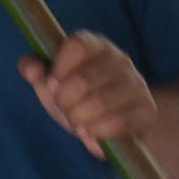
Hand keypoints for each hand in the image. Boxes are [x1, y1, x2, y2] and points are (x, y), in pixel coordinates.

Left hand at [20, 32, 156, 158]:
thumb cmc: (79, 98)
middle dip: (64, 101)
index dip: (59, 68)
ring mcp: (137, 85)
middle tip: (64, 109)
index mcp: (96, 45)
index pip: (77, 45)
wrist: (117, 124)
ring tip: (77, 123)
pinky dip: (97, 132)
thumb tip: (31, 68)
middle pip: (83, 79)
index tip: (52, 85)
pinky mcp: (147, 111)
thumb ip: (35, 71)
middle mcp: (120, 60)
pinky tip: (91, 133)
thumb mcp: (53, 84)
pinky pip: (118, 123)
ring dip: (79, 119)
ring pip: (99, 103)